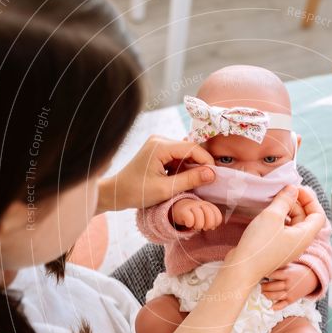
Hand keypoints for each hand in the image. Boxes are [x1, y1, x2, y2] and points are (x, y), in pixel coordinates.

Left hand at [97, 135, 215, 212]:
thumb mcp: (165, 189)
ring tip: (197, 183)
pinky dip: (184, 167)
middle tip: (209, 182)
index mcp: (160, 146)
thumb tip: (212, 174)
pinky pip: (177, 156)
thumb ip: (190, 180)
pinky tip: (185, 180)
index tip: (215, 176)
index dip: (206, 161)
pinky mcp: (158, 150)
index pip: (192, 148)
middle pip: (189, 149)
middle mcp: (159, 140)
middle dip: (201, 164)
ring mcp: (158, 144)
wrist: (116, 192)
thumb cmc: (136, 192)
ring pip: (185, 153)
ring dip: (192, 167)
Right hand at [171, 198, 222, 230]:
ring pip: (200, 217)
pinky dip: (190, 224)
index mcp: (209, 205)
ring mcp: (192, 206)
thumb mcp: (205, 216)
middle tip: (204, 228)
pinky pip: (189, 218)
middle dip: (208, 225)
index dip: (215, 223)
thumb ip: (211, 220)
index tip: (211, 227)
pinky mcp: (183, 211)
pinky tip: (188, 224)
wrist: (179, 209)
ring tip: (195, 227)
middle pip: (210, 215)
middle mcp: (201, 204)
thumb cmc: (195, 216)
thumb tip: (213, 227)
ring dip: (198, 225)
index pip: (218, 215)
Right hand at [224, 185, 324, 285]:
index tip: (296, 189)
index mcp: (304, 236)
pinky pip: (283, 229)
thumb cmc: (259, 244)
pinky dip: (279, 218)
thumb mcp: (272, 216)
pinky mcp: (276, 248)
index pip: (318, 215)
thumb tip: (293, 189)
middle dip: (296, 202)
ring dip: (287, 210)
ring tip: (273, 200)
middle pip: (306, 218)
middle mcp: (299, 243)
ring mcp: (287, 246)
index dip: (310, 199)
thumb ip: (285, 200)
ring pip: (293, 223)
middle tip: (281, 192)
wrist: (241, 269)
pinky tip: (267, 213)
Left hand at [261, 263, 318, 309]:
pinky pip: (283, 305)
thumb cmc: (296, 270)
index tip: (258, 274)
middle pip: (273, 286)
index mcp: (288, 274)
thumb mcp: (289, 265)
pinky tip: (270, 307)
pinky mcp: (291, 300)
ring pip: (276, 296)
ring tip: (262, 293)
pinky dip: (277, 307)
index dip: (265, 274)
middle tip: (258, 285)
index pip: (274, 274)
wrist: (311, 279)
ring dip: (267, 295)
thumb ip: (279, 265)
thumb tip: (264, 262)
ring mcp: (290, 293)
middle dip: (264, 286)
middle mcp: (289, 284)